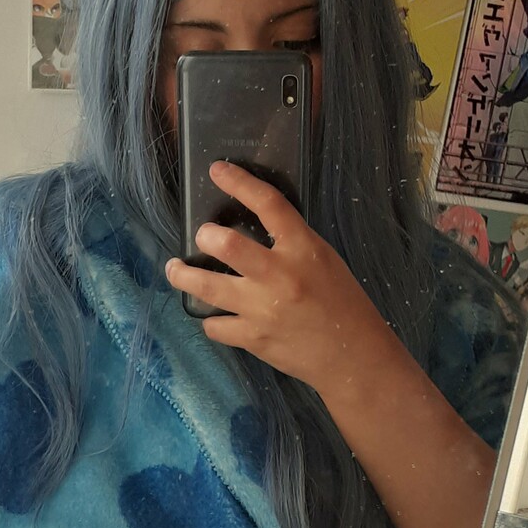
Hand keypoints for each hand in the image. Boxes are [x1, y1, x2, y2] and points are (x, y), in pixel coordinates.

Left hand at [165, 161, 380, 393]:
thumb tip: (256, 231)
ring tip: (175, 269)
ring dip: (183, 276)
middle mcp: (279, 275)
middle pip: (226, 244)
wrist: (352, 356)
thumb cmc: (343, 304)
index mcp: (303, 248)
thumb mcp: (324, 261)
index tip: (217, 170)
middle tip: (202, 236)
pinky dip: (212, 320)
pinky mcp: (252, 338)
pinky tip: (215, 317)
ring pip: (206, 287)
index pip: (268, 204)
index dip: (239, 182)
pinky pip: (215, 325)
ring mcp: (262, 309)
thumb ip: (291, 244)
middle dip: (205, 235)